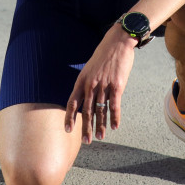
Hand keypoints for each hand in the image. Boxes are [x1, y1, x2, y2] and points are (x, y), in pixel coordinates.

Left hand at [64, 28, 135, 143]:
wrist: (117, 43)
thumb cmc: (104, 56)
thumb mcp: (90, 68)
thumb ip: (87, 83)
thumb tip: (86, 98)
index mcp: (82, 80)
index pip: (72, 103)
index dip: (69, 117)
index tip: (68, 130)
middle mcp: (90, 85)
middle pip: (86, 111)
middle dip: (85, 127)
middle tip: (86, 141)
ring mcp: (103, 86)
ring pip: (100, 111)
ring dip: (100, 126)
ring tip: (100, 137)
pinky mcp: (117, 86)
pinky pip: (114, 106)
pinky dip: (115, 118)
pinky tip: (115, 126)